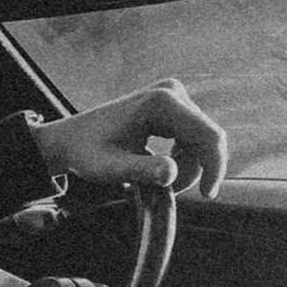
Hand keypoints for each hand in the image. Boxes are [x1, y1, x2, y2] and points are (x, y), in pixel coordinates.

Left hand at [29, 78, 226, 198]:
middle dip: (193, 170)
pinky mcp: (172, 102)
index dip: (215, 168)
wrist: (71, 138)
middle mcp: (171, 91)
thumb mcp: (110, 168)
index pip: (210, 136)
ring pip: (202, 140)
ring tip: (156, 180)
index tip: (207, 195)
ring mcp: (172, 94)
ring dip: (187, 166)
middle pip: (208, 139)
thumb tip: (171, 173)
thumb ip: (141, 171)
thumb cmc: (87, 153)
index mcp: (161, 102)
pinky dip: (183, 157)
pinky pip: (194, 135)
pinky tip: (159, 166)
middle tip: (166, 191)